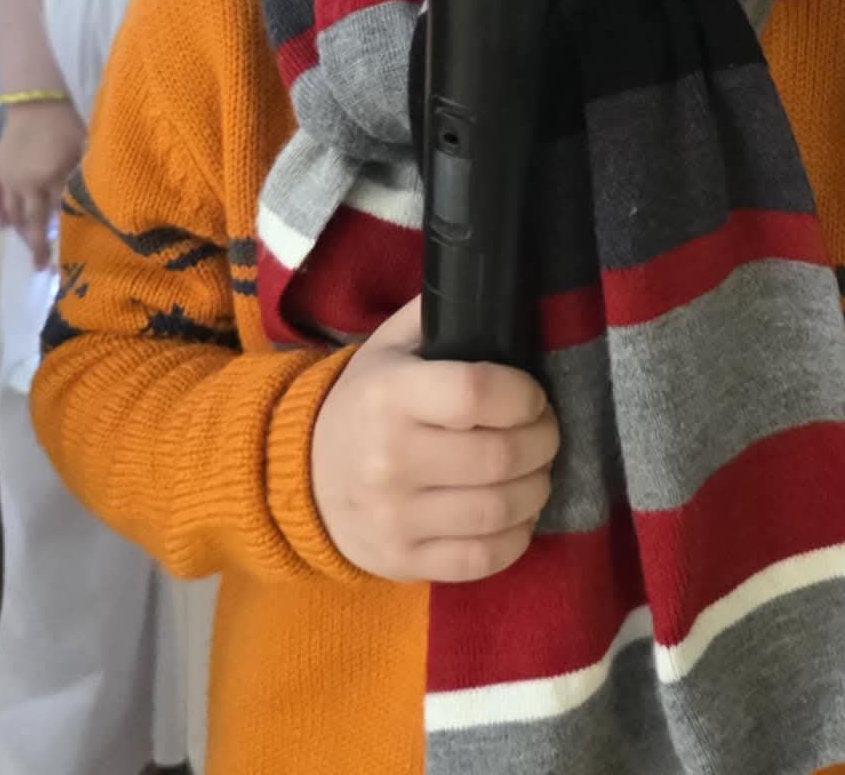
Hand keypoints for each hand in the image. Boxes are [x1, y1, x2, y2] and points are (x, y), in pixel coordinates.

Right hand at [0, 100, 86, 268]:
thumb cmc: (67, 124)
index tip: (62, 258)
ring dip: (21, 231)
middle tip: (40, 264)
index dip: (59, 237)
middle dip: (36, 246)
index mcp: (52, 177)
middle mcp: (27, 183)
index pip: (56, 217)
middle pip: (31, 223)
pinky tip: (6, 225)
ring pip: (12, 214)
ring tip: (29, 243)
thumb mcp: (84, 150)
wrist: (37, 100)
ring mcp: (8, 178)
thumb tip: (90, 205)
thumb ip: (83, 178)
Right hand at [311, 298, 559, 582]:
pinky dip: (517, 536)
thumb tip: (487, 282)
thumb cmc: (362, 405)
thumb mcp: (387, 348)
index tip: (533, 396)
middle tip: (546, 432)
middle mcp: (390, 459)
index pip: (476, 394)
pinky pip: (483, 558)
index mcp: (389, 396)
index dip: (522, 395)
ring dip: (537, 487)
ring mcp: (396, 517)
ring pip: (499, 510)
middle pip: (499, 456)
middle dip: (544, 441)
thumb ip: (434, 316)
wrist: (298, 479)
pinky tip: (516, 513)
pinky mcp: (404, 561)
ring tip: (537, 470)